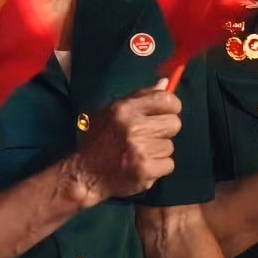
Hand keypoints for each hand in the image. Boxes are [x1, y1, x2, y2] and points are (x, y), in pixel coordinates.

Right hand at [72, 84, 181, 201]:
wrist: (84, 174)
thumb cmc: (98, 140)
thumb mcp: (112, 112)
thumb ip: (139, 98)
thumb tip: (165, 83)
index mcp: (124, 109)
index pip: (166, 99)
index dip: (171, 106)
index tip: (165, 114)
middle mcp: (133, 127)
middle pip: (174, 123)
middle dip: (164, 130)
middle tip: (149, 137)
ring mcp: (140, 149)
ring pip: (170, 146)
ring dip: (158, 151)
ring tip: (139, 154)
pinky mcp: (145, 169)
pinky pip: (168, 164)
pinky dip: (158, 167)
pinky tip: (142, 166)